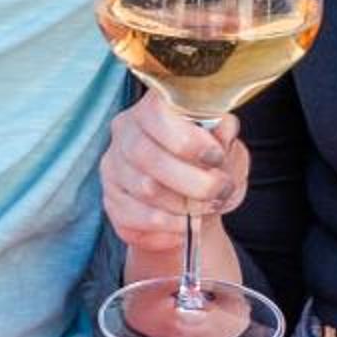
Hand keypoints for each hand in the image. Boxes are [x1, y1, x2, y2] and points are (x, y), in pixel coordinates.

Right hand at [100, 94, 248, 260]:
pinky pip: (135, 219)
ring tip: (207, 207)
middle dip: (194, 180)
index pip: (157, 114)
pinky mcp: (111, 201)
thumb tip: (223, 129)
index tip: (216, 157)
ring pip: (145, 190)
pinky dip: (167, 228)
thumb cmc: (207, 163)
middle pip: (149, 158)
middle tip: (221, 190)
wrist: (194, 197)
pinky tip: (185, 227)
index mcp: (151, 108)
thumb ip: (224, 133)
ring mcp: (113, 168)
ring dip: (184, 205)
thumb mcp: (224, 143)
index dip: (189, 139)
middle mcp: (125, 133)